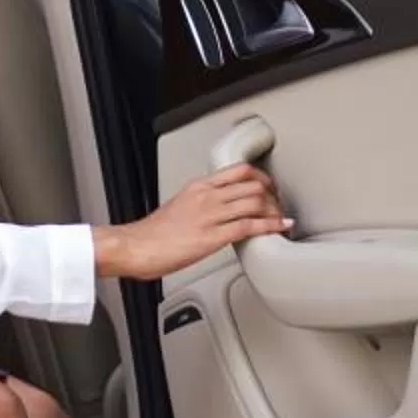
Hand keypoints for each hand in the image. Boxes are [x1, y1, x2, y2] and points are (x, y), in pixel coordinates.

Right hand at [95, 165, 290, 281]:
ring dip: (275, 211)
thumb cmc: (152, 234)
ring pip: (255, 202)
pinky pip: (249, 226)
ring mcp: (210, 215)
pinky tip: (279, 228)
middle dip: (273, 195)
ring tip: (281, 218)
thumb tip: (221, 212)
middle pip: (253, 184)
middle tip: (279, 205)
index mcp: (199, 186)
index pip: (239, 170)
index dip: (262, 177)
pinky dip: (270, 226)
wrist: (136, 247)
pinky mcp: (212, 236)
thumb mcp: (180, 207)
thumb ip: (203, 204)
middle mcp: (207, 196)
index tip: (270, 187)